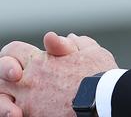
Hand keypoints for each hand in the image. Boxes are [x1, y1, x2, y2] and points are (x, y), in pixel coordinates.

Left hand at [0, 32, 117, 116]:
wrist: (102, 99)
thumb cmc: (99, 74)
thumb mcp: (91, 51)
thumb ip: (76, 44)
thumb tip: (68, 38)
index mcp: (40, 61)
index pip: (12, 50)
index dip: (15, 53)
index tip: (25, 60)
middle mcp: (29, 81)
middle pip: (0, 76)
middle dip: (5, 76)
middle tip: (17, 80)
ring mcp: (29, 102)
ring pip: (1, 100)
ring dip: (5, 101)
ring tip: (16, 106)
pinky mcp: (34, 116)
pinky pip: (15, 114)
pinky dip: (16, 113)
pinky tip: (23, 112)